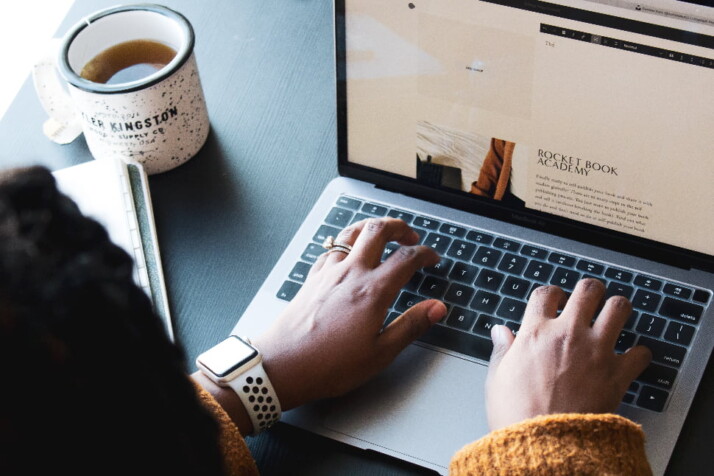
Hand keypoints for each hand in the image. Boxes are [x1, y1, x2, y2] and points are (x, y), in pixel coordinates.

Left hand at [253, 217, 446, 410]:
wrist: (282, 365)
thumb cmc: (329, 364)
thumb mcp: (380, 353)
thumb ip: (411, 326)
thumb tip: (436, 308)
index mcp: (372, 291)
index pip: (406, 258)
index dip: (424, 253)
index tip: (432, 258)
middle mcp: (350, 273)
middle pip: (377, 230)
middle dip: (398, 226)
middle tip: (410, 235)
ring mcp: (327, 273)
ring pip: (351, 233)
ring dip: (370, 228)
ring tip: (381, 234)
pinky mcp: (311, 279)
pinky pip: (331, 249)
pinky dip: (345, 243)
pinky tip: (347, 254)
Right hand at [485, 279, 651, 429]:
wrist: (546, 443)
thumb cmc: (517, 415)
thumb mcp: (497, 379)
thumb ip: (502, 351)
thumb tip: (500, 332)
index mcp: (536, 333)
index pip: (546, 294)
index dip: (551, 293)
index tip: (553, 300)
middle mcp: (568, 334)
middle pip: (587, 290)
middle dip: (589, 291)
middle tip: (589, 298)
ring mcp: (596, 350)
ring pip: (619, 308)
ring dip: (617, 309)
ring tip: (614, 315)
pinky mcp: (618, 373)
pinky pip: (641, 352)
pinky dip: (639, 354)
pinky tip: (631, 358)